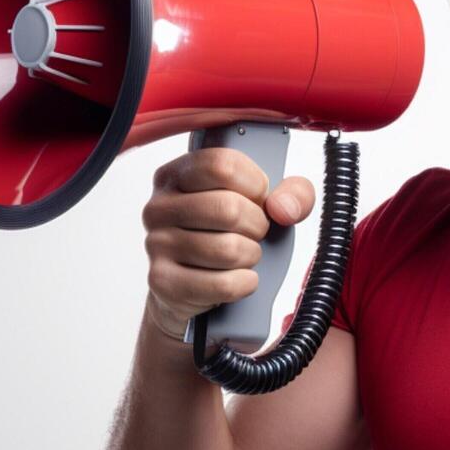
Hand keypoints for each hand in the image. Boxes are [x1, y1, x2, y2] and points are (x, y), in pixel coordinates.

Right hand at [141, 147, 316, 342]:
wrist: (192, 283)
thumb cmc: (228, 233)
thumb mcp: (263, 203)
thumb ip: (293, 192)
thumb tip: (284, 208)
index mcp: (177, 175)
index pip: (223, 165)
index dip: (255, 184)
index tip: (258, 198)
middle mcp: (159, 206)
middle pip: (229, 208)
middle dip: (257, 225)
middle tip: (253, 232)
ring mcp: (157, 244)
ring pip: (228, 249)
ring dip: (251, 255)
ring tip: (243, 254)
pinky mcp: (163, 282)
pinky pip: (222, 284)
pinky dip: (244, 283)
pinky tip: (239, 278)